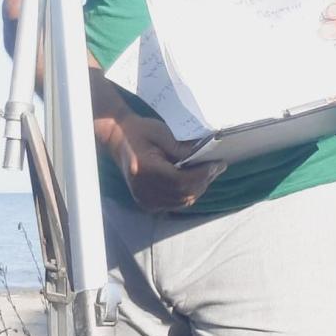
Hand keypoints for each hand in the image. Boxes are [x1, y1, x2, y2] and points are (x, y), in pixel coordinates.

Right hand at [102, 111, 225, 212]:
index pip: (181, 180)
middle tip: (218, 167)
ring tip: (209, 173)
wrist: (117, 138)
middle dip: (204, 181)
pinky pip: (173, 204)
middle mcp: (142, 189)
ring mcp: (143, 199)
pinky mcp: (146, 203)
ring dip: (197, 189)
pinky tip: (194, 181)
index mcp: (144, 169)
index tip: (218, 164)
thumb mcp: (160, 132)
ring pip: (181, 202)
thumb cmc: (139, 131)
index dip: (202, 174)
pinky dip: (186, 194)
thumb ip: (181, 147)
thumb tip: (204, 158)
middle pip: (183, 194)